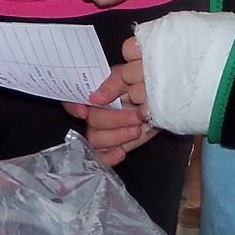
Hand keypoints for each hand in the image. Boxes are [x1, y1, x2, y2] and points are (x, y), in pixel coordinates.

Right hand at [62, 36, 156, 166]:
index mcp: (96, 93)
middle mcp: (96, 112)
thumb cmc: (145, 86)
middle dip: (113, 120)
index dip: (73, 106)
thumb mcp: (131, 76)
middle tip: (136, 116)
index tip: (84, 111)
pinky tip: (121, 151)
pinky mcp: (112, 146)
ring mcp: (103, 131)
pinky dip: (108, 157)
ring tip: (136, 129)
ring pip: (95, 139)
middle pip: (91, 120)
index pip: (72, 99)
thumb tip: (95, 97)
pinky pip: (101, 157)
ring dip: (116, 136)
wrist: (162, 104)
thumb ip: (113, 82)